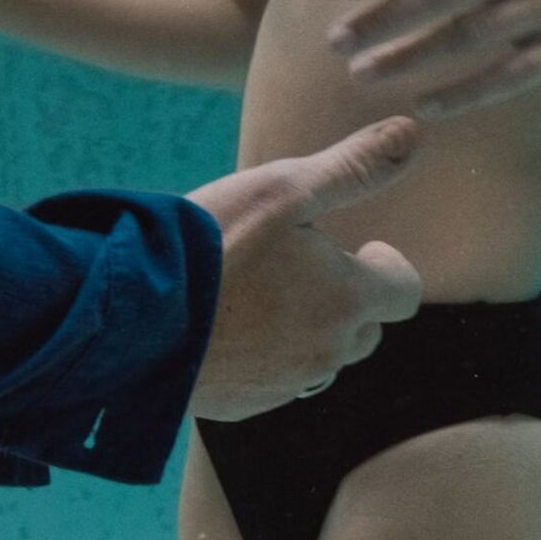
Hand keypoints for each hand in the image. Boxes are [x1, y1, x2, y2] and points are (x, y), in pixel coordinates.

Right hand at [184, 117, 425, 421]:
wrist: (128, 317)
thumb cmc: (211, 243)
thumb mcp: (284, 189)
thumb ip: (353, 166)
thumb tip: (412, 132)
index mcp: (348, 300)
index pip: (406, 293)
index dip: (386, 267)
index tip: (355, 248)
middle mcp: (328, 353)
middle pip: (365, 328)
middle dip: (344, 298)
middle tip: (293, 265)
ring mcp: (286, 386)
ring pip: (320, 358)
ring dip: (305, 329)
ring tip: (254, 293)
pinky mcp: (244, 407)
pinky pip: (274, 382)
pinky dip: (263, 357)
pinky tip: (222, 326)